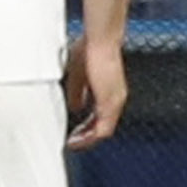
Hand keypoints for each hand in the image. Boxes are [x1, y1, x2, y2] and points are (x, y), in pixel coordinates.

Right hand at [63, 36, 127, 150]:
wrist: (99, 42)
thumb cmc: (91, 51)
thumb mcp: (79, 76)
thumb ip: (78, 93)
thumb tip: (75, 106)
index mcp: (109, 93)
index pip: (100, 118)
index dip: (86, 128)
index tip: (73, 133)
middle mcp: (115, 99)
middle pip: (102, 128)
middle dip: (85, 138)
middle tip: (72, 143)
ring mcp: (114, 102)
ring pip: (103, 131)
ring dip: (87, 140)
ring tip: (73, 143)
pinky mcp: (110, 103)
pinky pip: (103, 129)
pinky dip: (90, 137)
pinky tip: (78, 138)